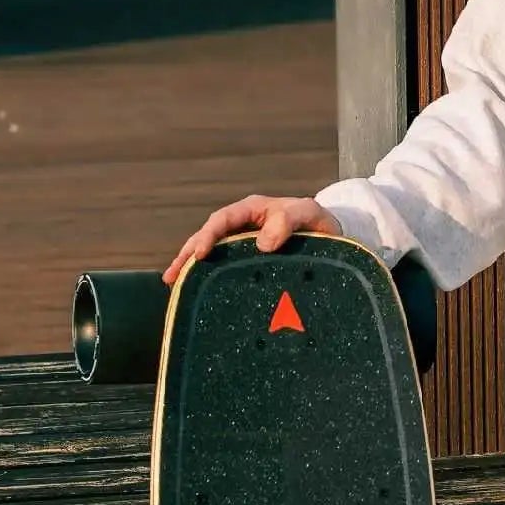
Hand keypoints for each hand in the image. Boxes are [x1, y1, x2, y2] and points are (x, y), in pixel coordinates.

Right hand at [163, 195, 342, 283]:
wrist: (333, 234)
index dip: (207, 236)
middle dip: (187, 255)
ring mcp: (245, 244)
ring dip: (192, 268)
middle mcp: (243, 226)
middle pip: (208, 238)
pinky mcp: (251, 262)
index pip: (221, 221)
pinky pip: (227, 267)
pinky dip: (212, 278)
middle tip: (171, 276)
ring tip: (174, 286)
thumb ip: (288, 223)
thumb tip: (263, 245)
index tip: (198, 255)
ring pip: (213, 254)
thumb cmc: (318, 220)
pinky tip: (201, 293)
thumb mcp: (307, 213)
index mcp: (252, 211)